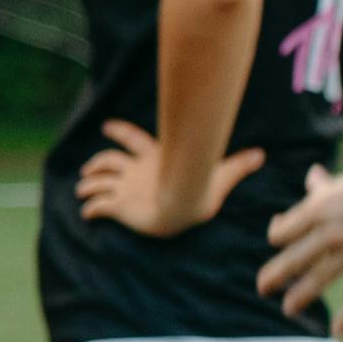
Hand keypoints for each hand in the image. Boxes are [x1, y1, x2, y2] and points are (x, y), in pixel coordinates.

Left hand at [79, 121, 261, 240]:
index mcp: (154, 160)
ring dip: (88, 185)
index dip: (119, 131)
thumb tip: (261, 155)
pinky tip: (86, 215)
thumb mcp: (220, 175)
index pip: (133, 140)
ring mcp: (125, 188)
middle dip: (95, 164)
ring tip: (81, 190)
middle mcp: (135, 171)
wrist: (179, 203)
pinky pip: (99, 207)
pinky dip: (90, 210)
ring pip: (98, 182)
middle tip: (86, 169)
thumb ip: (237, 165)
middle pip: (108, 162)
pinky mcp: (119, 206)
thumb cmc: (200, 188)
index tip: (106, 126)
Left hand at [256, 141, 342, 322]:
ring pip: (318, 279)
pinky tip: (338, 331)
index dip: (277, 234)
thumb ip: (328, 185)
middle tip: (263, 287)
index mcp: (319, 207)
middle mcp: (330, 233)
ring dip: (299, 296)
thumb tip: (313, 176)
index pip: (282, 231)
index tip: (280, 238)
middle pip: (292, 260)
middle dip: (274, 276)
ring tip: (288, 309)